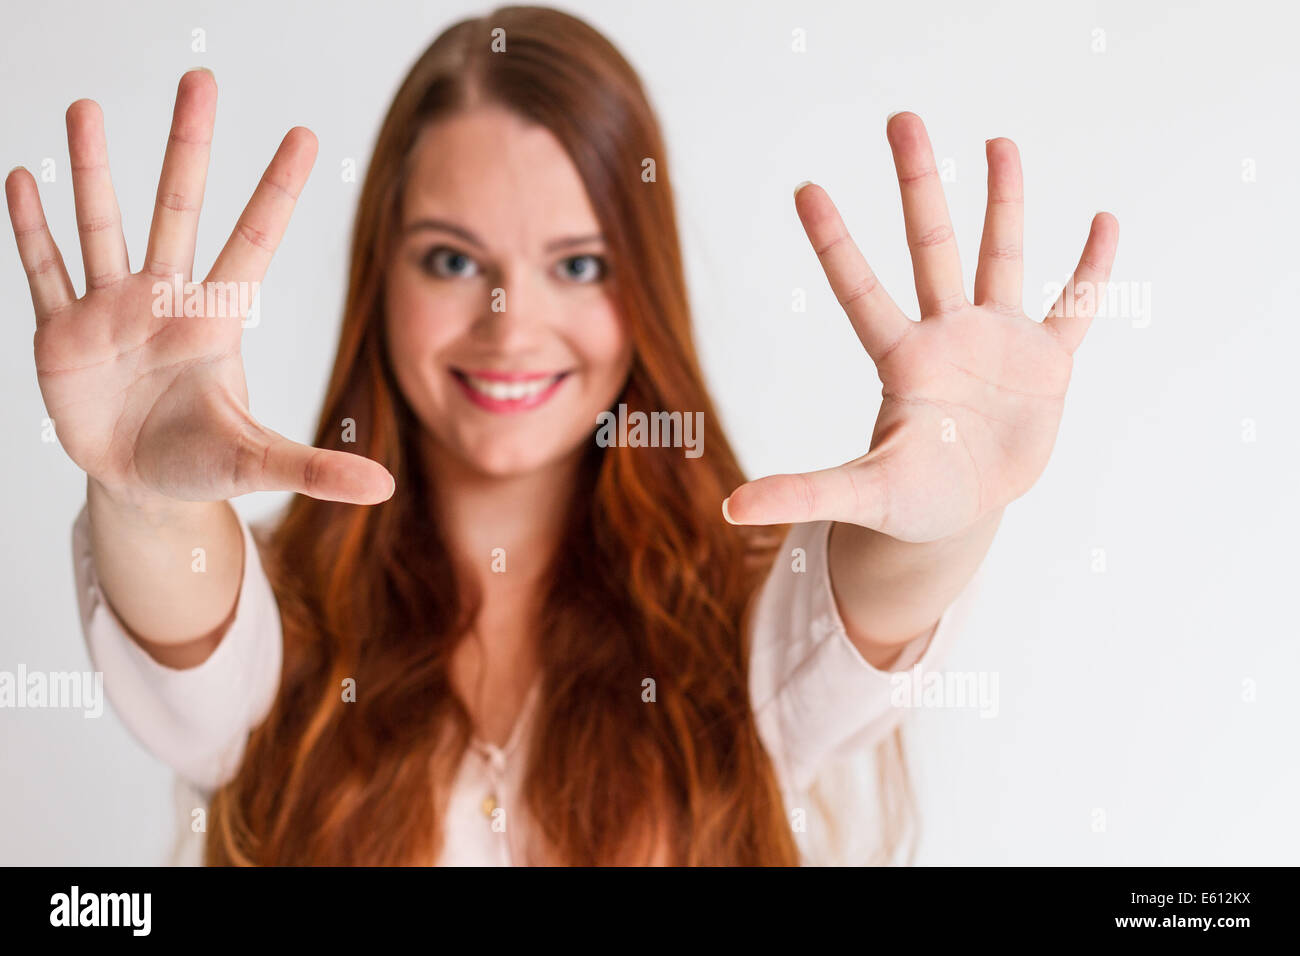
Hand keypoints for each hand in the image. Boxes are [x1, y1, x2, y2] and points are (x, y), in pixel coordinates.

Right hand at [5, 69, 392, 508]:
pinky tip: (24, 178)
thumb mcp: (258, 464)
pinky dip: (31, 229)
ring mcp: (110, 311)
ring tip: (86, 108)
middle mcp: (165, 300)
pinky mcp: (61, 334)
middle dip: (189, 147)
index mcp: (216, 321)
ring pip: (103, 226)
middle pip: (179, 208)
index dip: (276, 190)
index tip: (303, 133)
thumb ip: (316, 469)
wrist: (138, 483)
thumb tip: (386, 487)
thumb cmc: (201, 460)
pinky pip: (44, 271)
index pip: (254, 241)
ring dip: (94, 170)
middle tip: (201, 79)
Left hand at [723, 112, 1117, 542]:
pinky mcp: (1045, 363)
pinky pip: (1073, 306)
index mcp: (900, 361)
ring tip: (998, 142)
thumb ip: (805, 492)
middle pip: (929, 248)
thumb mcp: (862, 494)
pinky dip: (1091, 269)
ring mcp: (997, 343)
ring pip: (1000, 257)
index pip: (859, 291)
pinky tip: (1103, 220)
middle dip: (916, 186)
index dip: (834, 243)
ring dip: (1003, 202)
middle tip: (901, 119)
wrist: (961, 511)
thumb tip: (731, 509)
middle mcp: (945, 336)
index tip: (804, 188)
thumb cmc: (908, 498)